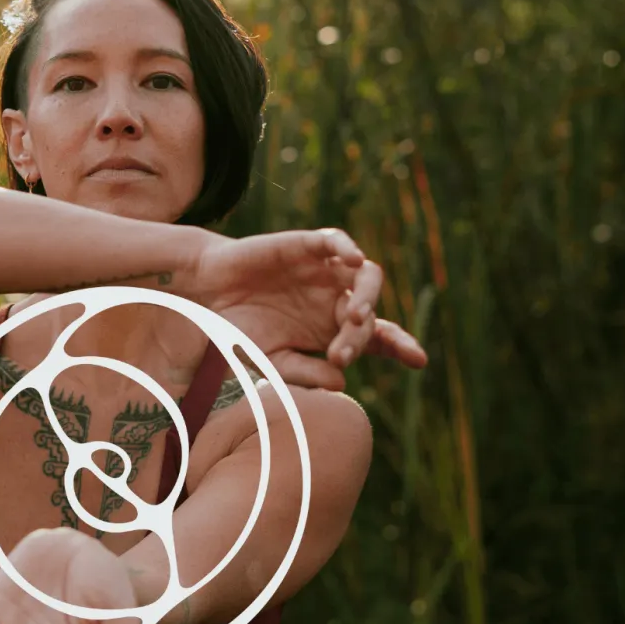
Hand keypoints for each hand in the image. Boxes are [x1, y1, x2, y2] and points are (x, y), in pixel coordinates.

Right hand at [195, 229, 426, 389]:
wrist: (206, 296)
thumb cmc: (239, 330)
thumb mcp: (270, 361)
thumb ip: (304, 373)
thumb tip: (341, 382)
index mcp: (333, 330)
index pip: (378, 338)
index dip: (401, 346)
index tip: (418, 361)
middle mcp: (335, 299)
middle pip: (370, 313)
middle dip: (362, 336)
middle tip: (340, 355)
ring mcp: (324, 272)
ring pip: (366, 274)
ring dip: (368, 295)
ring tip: (355, 316)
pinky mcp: (306, 247)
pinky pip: (335, 241)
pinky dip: (347, 247)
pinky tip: (352, 260)